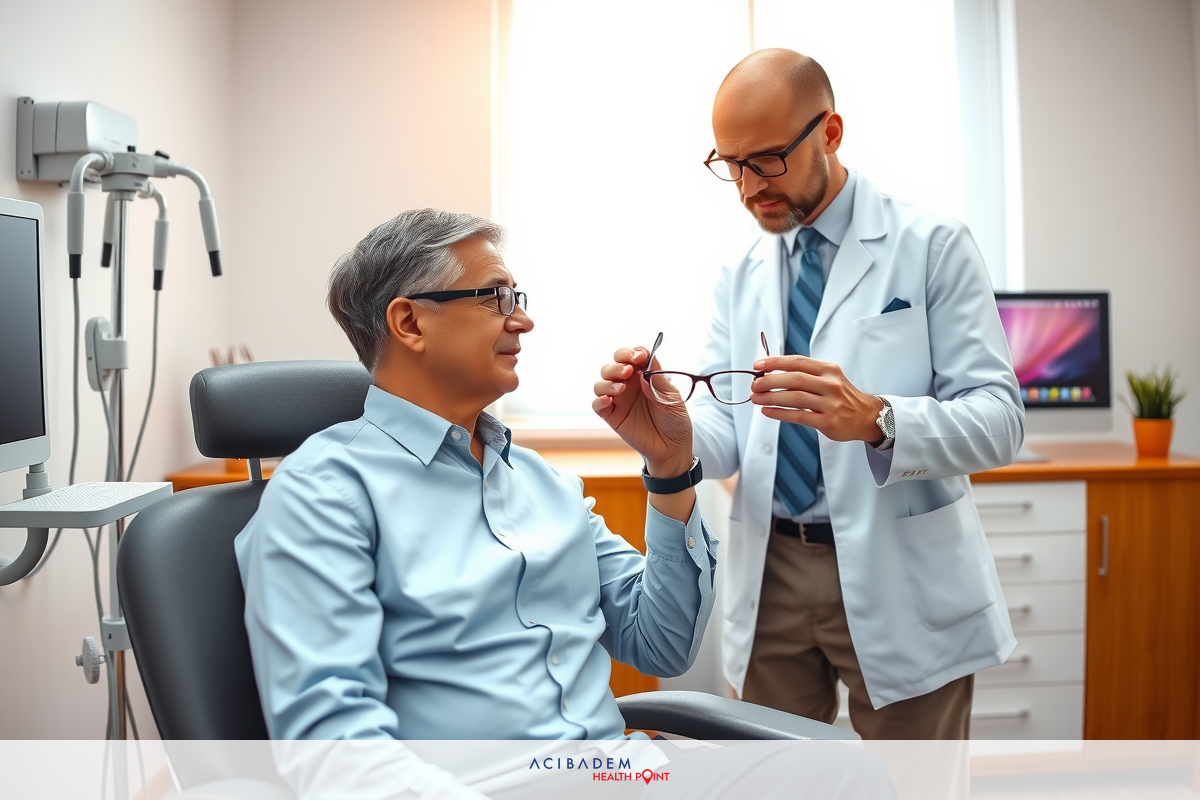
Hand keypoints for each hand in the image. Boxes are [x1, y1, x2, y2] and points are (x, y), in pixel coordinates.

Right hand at [593, 345, 693, 476]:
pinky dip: (599, 400)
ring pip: (601, 383)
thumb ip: (657, 382)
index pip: (631, 356)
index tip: (639, 357)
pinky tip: (609, 400)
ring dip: (608, 381)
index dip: (632, 352)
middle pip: (612, 366)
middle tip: (629, 370)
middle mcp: (628, 385)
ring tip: (621, 388)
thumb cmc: (676, 421)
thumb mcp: (672, 398)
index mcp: (644, 376)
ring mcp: (619, 400)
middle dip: (617, 364)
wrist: (673, 448)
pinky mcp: (612, 416)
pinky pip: (597, 405)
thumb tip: (641, 370)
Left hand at [751, 355, 883, 442]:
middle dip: (770, 381)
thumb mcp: (829, 378)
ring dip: (771, 397)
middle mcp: (831, 384)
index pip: (798, 362)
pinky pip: (799, 416)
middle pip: (794, 379)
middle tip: (754, 385)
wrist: (867, 416)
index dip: (775, 362)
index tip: (758, 365)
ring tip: (756, 398)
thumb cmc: (842, 396)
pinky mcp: (828, 422)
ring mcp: (831, 403)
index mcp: (828, 370)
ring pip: (795, 397)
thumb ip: (805, 375)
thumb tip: (771, 374)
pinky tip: (767, 411)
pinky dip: (780, 413)